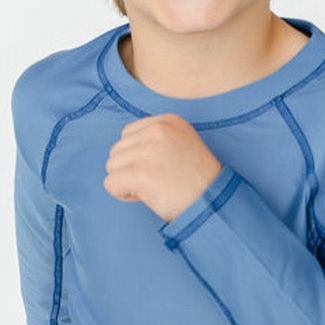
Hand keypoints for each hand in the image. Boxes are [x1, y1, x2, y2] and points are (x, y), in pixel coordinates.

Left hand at [102, 114, 223, 222]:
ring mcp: (148, 151)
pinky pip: (110, 183)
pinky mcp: (141, 173)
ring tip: (153, 188)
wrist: (214, 203)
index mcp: (168, 121)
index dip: (137, 156)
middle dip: (130, 169)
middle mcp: (157, 130)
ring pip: (112, 166)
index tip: (157, 169)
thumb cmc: (198, 182)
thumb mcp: (181, 145)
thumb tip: (124, 151)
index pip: (128, 133)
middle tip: (156, 181)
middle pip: (117, 149)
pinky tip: (144, 196)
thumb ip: (155, 139)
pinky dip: (122, 194)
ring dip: (127, 181)